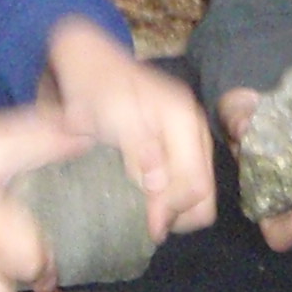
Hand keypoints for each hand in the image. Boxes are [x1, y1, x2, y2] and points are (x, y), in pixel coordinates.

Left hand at [39, 18, 217, 240]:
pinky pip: (185, 181)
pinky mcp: (178, 144)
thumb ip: (138, 148)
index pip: (195, 182)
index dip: (172, 210)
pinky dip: (169, 197)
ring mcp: (188, 136)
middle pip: (205, 191)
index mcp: (184, 120)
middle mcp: (194, 129)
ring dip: (175, 208)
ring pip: (199, 190)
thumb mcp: (112, 116)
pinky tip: (145, 200)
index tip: (148, 227)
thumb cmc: (95, 89)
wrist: (86, 64)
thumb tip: (158, 185)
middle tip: (148, 227)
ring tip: (145, 217)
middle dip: (179, 213)